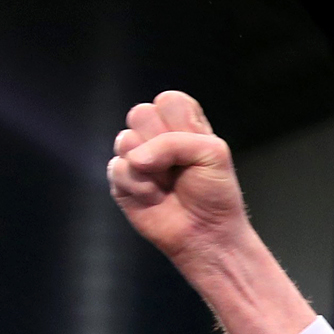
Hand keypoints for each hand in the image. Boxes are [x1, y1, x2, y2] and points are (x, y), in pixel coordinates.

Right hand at [104, 90, 316, 333]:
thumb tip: (134, 158)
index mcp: (182, 123)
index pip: (169, 100)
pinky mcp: (121, 181)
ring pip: (125, 139)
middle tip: (180, 166)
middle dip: (163, 142)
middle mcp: (156, 136)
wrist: (207, 233)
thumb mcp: (212, 153)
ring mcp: (136, 157)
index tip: (197, 146)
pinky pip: (118, 169)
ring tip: (168, 184)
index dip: (181, 124)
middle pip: (140, 113)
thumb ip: (175, 141)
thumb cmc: (215, 193)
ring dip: (152, 167)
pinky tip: (156, 198)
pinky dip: (141, 187)